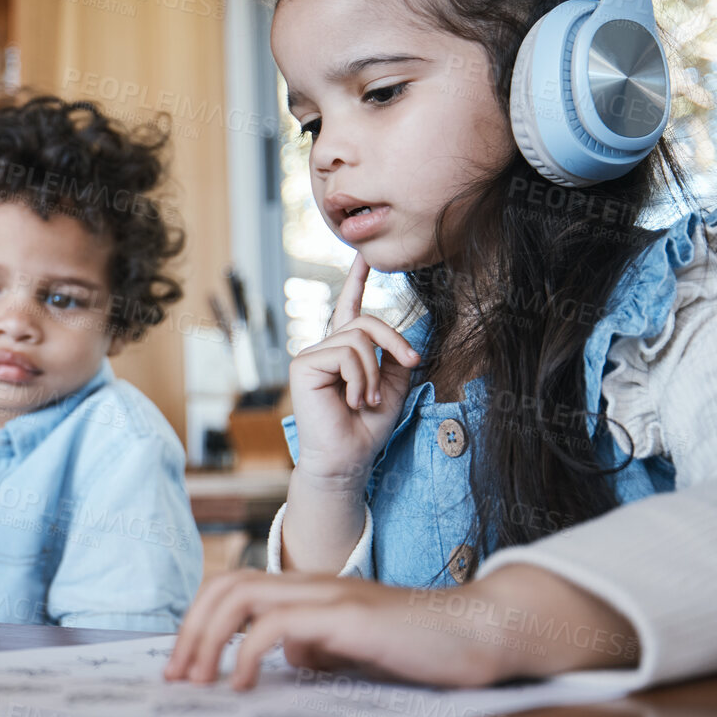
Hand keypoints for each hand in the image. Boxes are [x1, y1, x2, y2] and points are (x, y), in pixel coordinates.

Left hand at [162, 566, 641, 690]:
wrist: (482, 632)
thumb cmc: (424, 645)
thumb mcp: (356, 651)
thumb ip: (319, 649)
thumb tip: (286, 661)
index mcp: (311, 592)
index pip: (236, 588)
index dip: (199, 623)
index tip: (184, 667)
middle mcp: (313, 586)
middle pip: (226, 586)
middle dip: (190, 631)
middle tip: (176, 678)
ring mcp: (330, 596)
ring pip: (242, 596)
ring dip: (207, 640)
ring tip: (198, 682)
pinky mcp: (349, 617)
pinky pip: (279, 624)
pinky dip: (249, 655)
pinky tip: (244, 687)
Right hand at [288, 252, 419, 482]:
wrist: (348, 459)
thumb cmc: (367, 429)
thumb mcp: (393, 387)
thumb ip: (396, 358)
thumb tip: (408, 335)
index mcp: (344, 353)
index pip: (350, 310)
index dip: (356, 282)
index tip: (364, 257)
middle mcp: (325, 350)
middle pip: (366, 321)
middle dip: (395, 341)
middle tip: (412, 362)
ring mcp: (311, 356)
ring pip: (359, 339)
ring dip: (373, 373)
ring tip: (366, 399)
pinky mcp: (303, 365)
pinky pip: (346, 354)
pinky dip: (359, 378)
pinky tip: (351, 400)